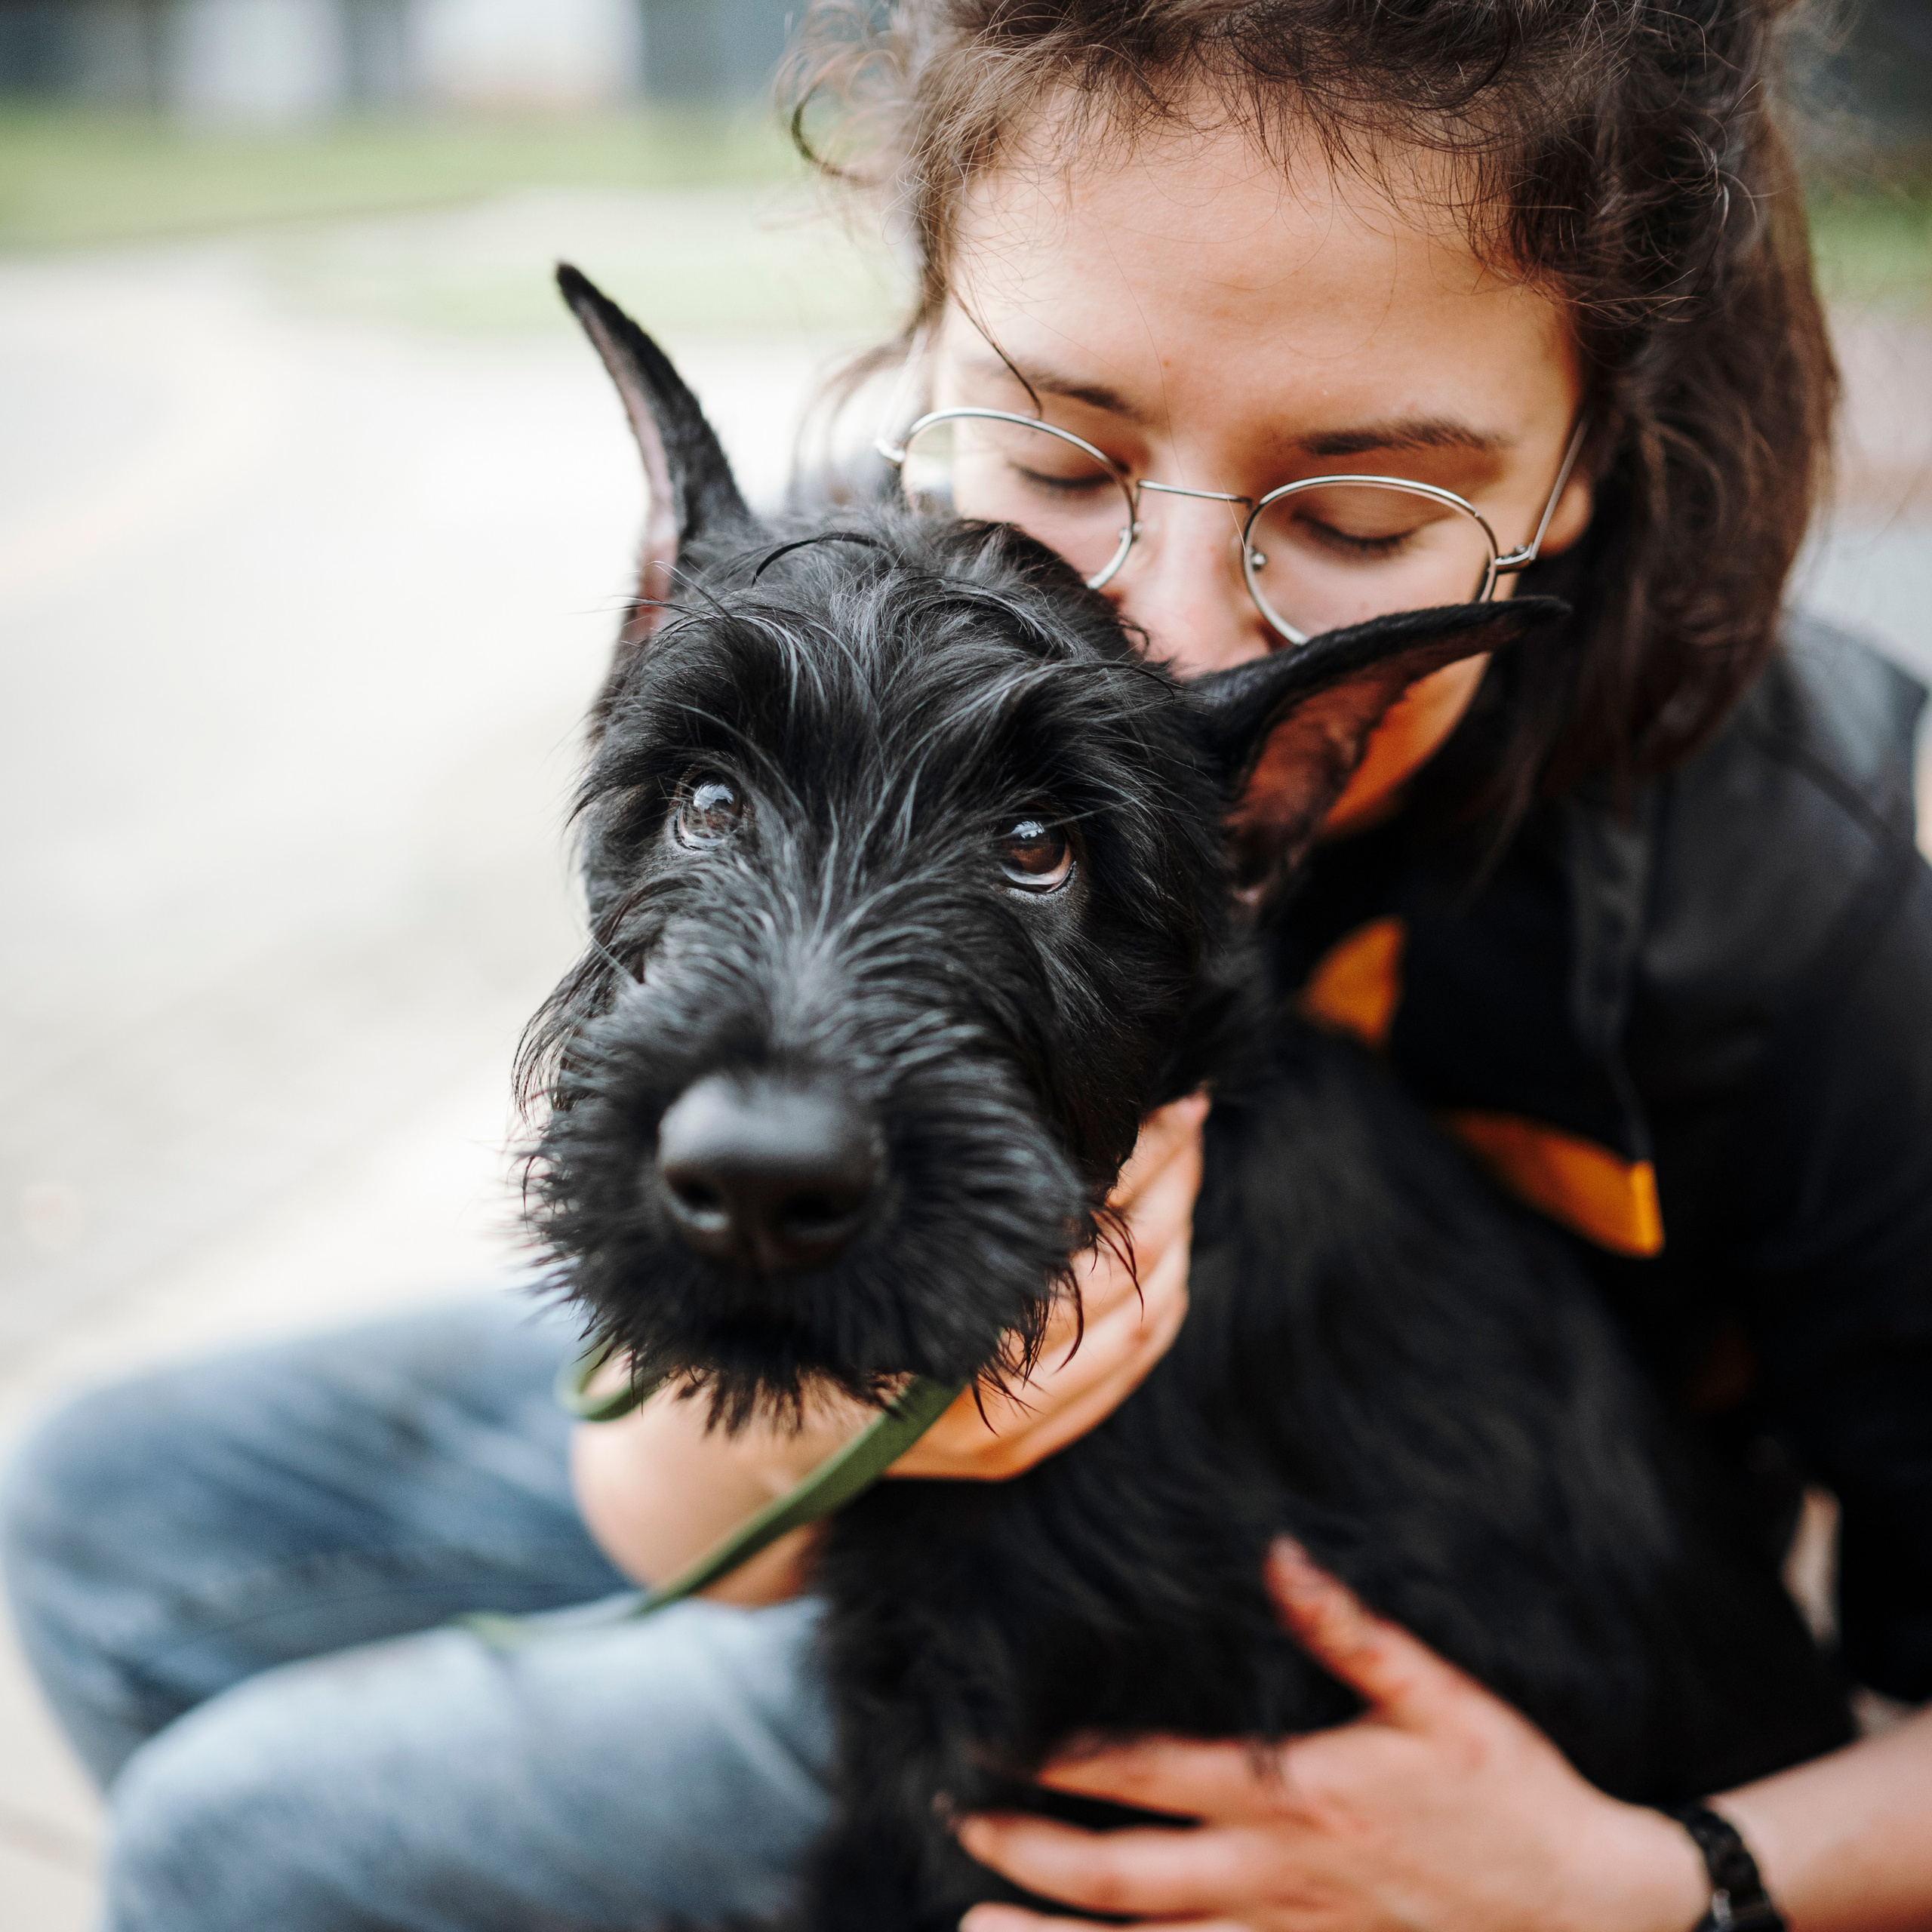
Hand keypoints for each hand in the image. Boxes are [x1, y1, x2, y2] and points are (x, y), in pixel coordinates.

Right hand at [573, 1094, 1204, 1596]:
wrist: (758, 1442)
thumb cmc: (791, 1312)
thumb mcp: (842, 1244)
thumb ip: (918, 1194)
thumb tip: (1027, 1106)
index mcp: (943, 1331)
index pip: (1081, 1234)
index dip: (1136, 1165)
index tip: (1163, 1105)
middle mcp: (982, 1399)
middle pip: (1129, 1275)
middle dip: (1170, 1188)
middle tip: (1184, 1120)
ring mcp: (1006, 1436)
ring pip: (1144, 1326)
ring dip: (1177, 1241)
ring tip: (1182, 1171)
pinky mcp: (1018, 1452)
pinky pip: (1126, 1379)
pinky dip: (1161, 1310)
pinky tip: (1167, 1255)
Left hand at [955, 1540, 1709, 1931]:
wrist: (1593, 1914)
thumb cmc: (1513, 1794)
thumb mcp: (1441, 1698)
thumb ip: (1348, 1630)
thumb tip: (1275, 1552)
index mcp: (1297, 1792)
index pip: (1150, 1768)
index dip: (1063, 1752)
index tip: (993, 1729)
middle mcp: (1276, 1875)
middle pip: (1123, 1869)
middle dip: (1028, 1843)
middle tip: (954, 1815)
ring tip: (972, 1923)